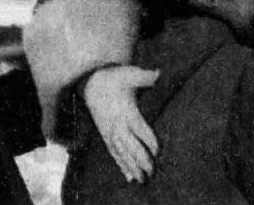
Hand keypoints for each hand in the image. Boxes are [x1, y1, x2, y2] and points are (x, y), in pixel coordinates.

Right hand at [83, 65, 159, 182]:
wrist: (92, 83)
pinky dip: (121, 165)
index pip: (138, 128)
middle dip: (140, 159)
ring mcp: (110, 132)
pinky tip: (129, 176)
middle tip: (152, 172)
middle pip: (129, 145)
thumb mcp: (130, 74)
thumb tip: (160, 72)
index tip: (157, 151)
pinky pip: (114, 153)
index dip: (148, 140)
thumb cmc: (115, 78)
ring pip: (121, 153)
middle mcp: (117, 124)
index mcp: (125, 111)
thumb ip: (146, 76)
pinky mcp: (106, 136)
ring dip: (131, 167)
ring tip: (141, 180)